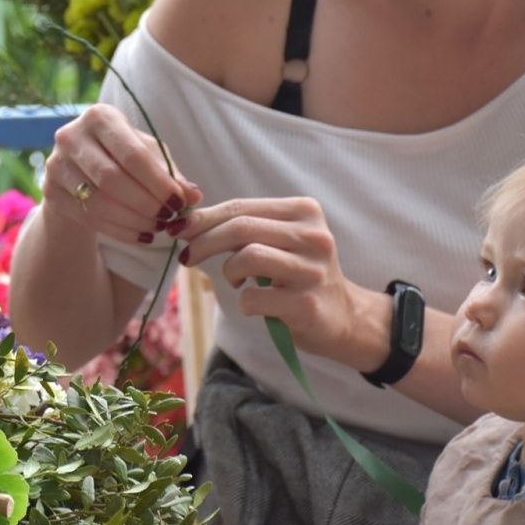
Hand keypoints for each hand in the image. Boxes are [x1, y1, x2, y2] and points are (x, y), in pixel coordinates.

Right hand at [43, 104, 201, 245]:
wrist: (80, 169)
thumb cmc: (122, 155)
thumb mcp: (148, 155)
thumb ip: (170, 173)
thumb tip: (194, 196)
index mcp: (99, 117)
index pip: (132, 154)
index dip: (158, 182)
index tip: (179, 202)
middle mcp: (71, 136)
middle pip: (111, 179)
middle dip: (145, 203)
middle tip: (168, 218)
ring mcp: (56, 165)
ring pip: (97, 201)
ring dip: (132, 220)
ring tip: (156, 228)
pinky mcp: (51, 193)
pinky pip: (88, 217)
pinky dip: (119, 231)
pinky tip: (140, 236)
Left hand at [176, 196, 386, 368]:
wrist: (344, 317)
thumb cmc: (300, 275)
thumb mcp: (282, 240)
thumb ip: (245, 227)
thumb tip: (189, 221)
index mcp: (305, 212)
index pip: (242, 207)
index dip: (205, 218)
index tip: (180, 228)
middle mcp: (313, 236)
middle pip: (241, 228)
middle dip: (204, 241)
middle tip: (187, 256)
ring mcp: (312, 271)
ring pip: (247, 257)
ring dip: (229, 272)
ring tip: (238, 281)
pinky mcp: (306, 304)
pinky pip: (253, 297)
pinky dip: (245, 302)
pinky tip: (257, 303)